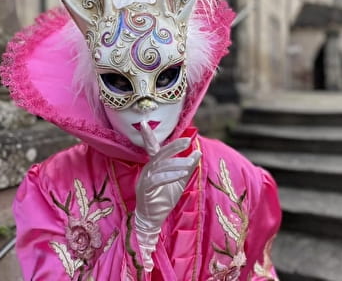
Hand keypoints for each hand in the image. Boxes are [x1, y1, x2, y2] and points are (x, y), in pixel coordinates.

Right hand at [135, 121, 200, 270]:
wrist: (153, 219)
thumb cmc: (165, 199)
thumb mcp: (179, 181)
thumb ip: (187, 167)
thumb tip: (197, 153)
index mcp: (154, 165)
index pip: (153, 147)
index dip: (148, 135)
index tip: (144, 122)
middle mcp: (148, 168)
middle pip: (159, 153)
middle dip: (173, 146)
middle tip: (187, 141)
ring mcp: (145, 178)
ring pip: (160, 166)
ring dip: (176, 164)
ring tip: (189, 164)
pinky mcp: (145, 189)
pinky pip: (157, 179)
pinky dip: (170, 176)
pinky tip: (181, 174)